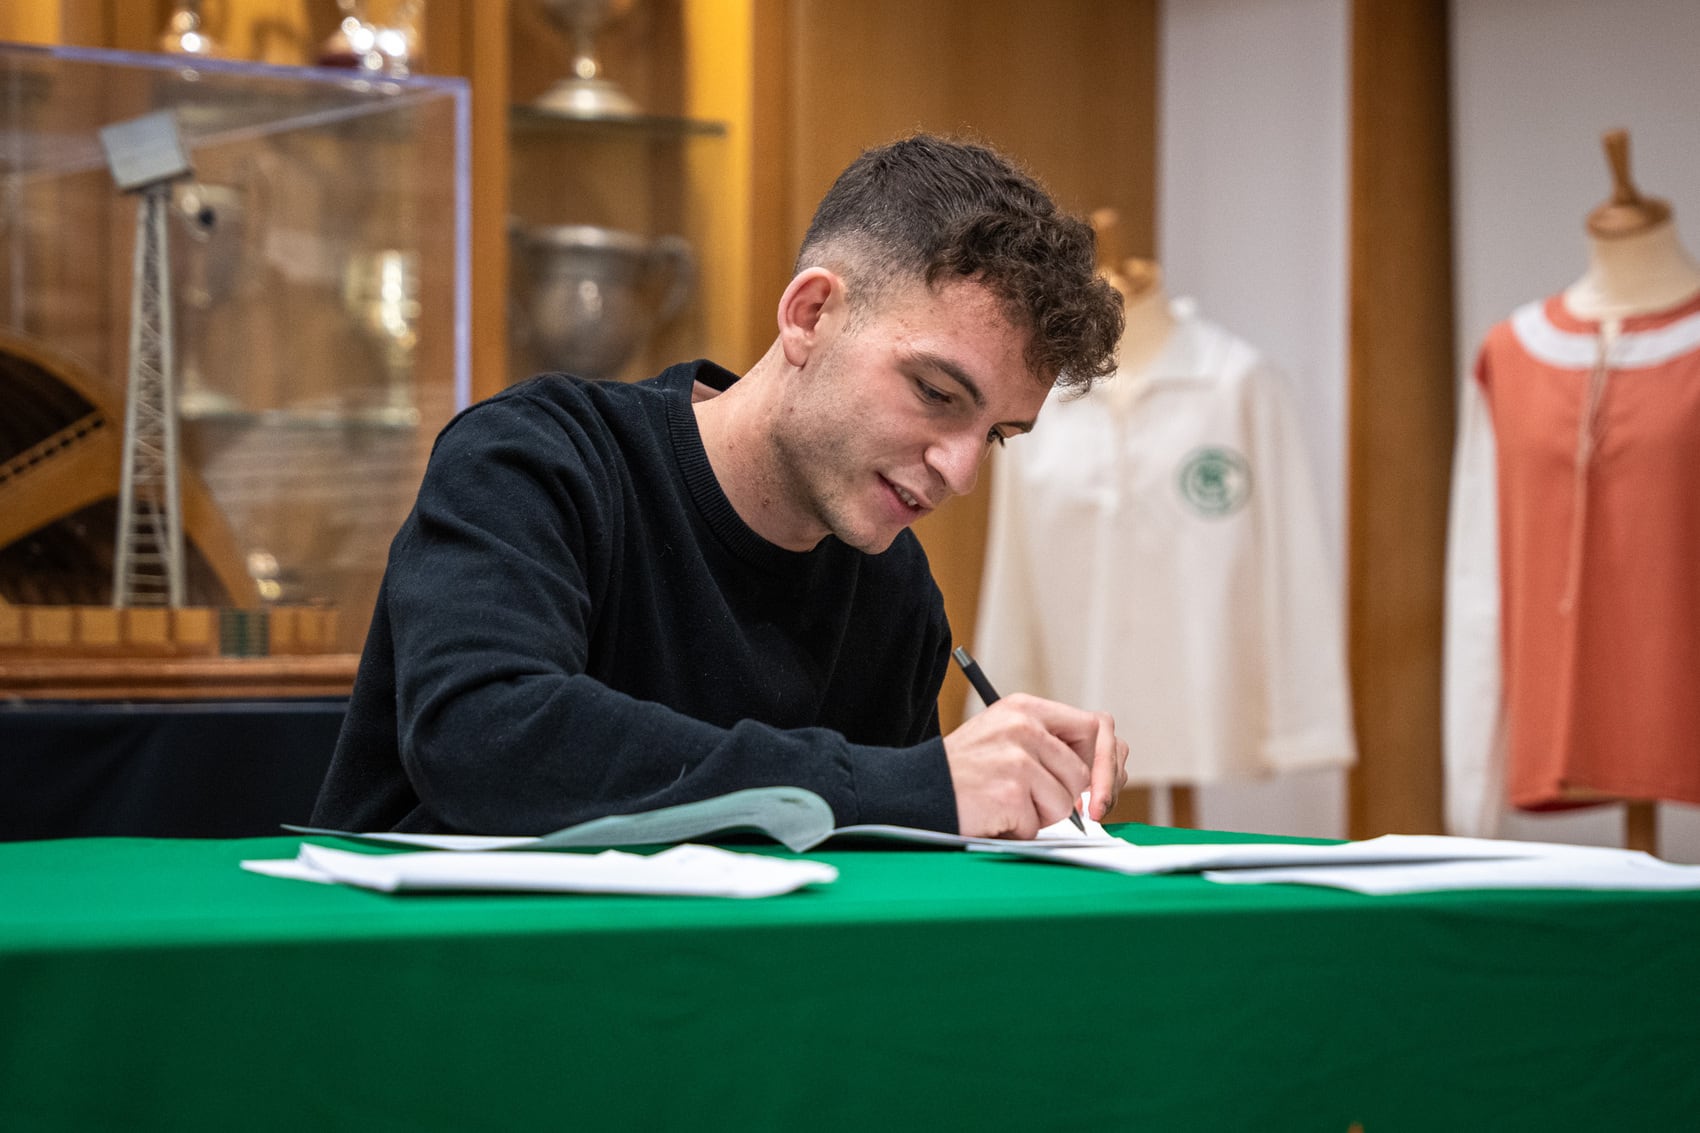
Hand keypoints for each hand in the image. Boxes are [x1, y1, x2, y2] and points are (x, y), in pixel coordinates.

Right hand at [943, 693, 1127, 838]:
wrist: (915, 790)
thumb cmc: (963, 773)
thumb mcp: (1007, 740)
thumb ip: (1052, 747)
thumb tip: (1109, 775)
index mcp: (1026, 708)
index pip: (1096, 727)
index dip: (1106, 762)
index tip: (1100, 791)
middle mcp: (1024, 726)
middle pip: (1081, 774)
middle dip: (1062, 798)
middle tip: (1027, 802)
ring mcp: (1017, 757)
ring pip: (1064, 803)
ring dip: (1036, 815)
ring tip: (1001, 803)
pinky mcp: (1010, 790)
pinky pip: (1036, 825)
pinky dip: (1016, 830)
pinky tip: (991, 815)